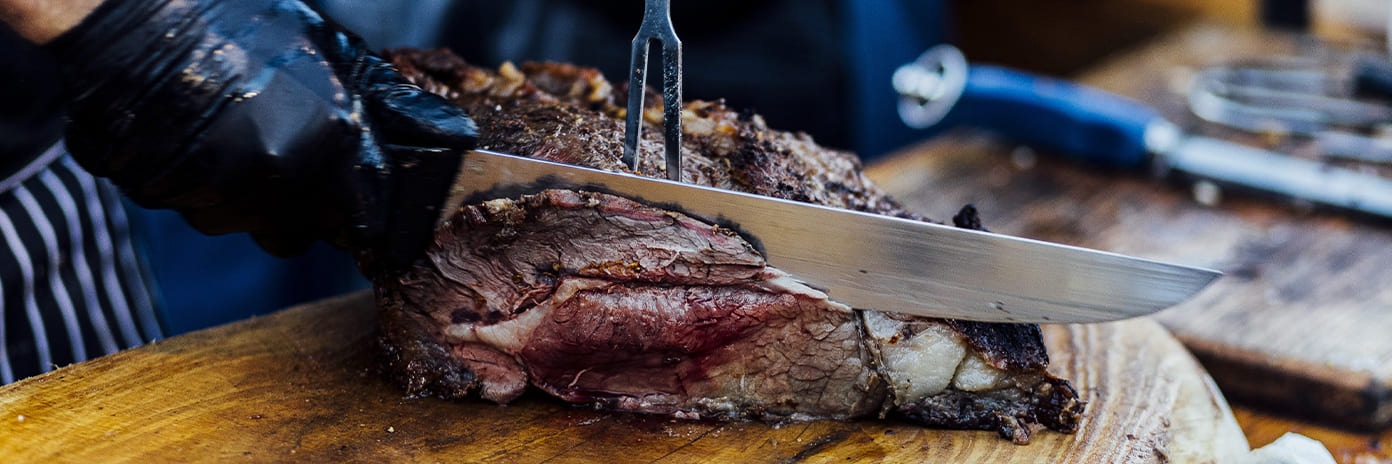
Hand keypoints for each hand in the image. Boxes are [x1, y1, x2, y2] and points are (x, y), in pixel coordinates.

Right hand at [43, 0, 476, 270]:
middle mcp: (284, 177)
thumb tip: (453, 137)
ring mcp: (223, 194)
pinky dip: (204, 187)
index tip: (361, 210)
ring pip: (252, 225)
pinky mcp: (172, 201)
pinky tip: (200, 140)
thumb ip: (392, 106)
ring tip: (237, 135)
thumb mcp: (335, 54)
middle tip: (287, 152)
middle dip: (306, 207)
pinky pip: (202, 211)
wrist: (137, 17)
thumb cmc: (242, 26)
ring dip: (252, 197)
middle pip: (307, 234)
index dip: (368, 220)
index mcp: (334, 141)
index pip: (370, 222)